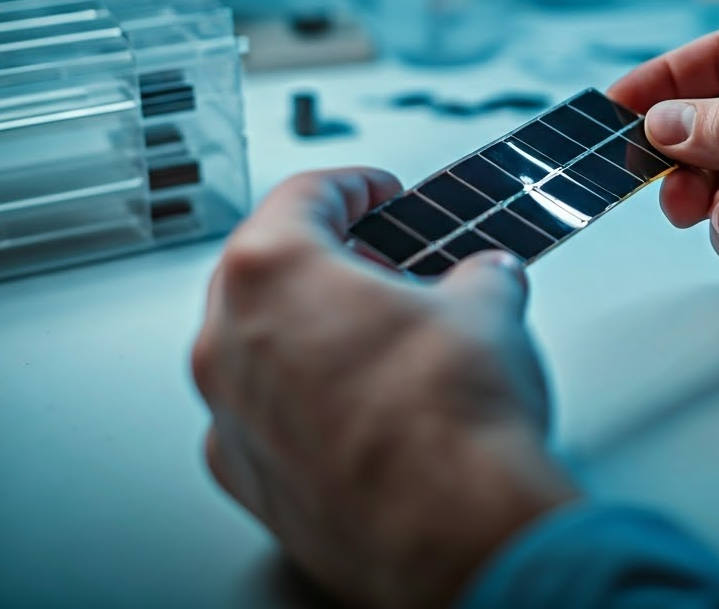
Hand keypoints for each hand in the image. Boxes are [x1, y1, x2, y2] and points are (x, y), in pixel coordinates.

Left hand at [191, 168, 577, 608]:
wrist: (453, 533)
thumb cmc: (451, 415)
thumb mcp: (487, 305)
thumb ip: (479, 275)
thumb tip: (489, 277)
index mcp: (273, 271)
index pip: (303, 196)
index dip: (354, 185)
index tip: (379, 191)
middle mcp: (230, 339)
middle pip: (265, 266)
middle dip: (326, 254)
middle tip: (378, 257)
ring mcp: (229, 414)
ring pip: (256, 341)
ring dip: (309, 325)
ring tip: (375, 331)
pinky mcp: (247, 477)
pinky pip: (262, 412)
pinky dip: (300, 394)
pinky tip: (359, 402)